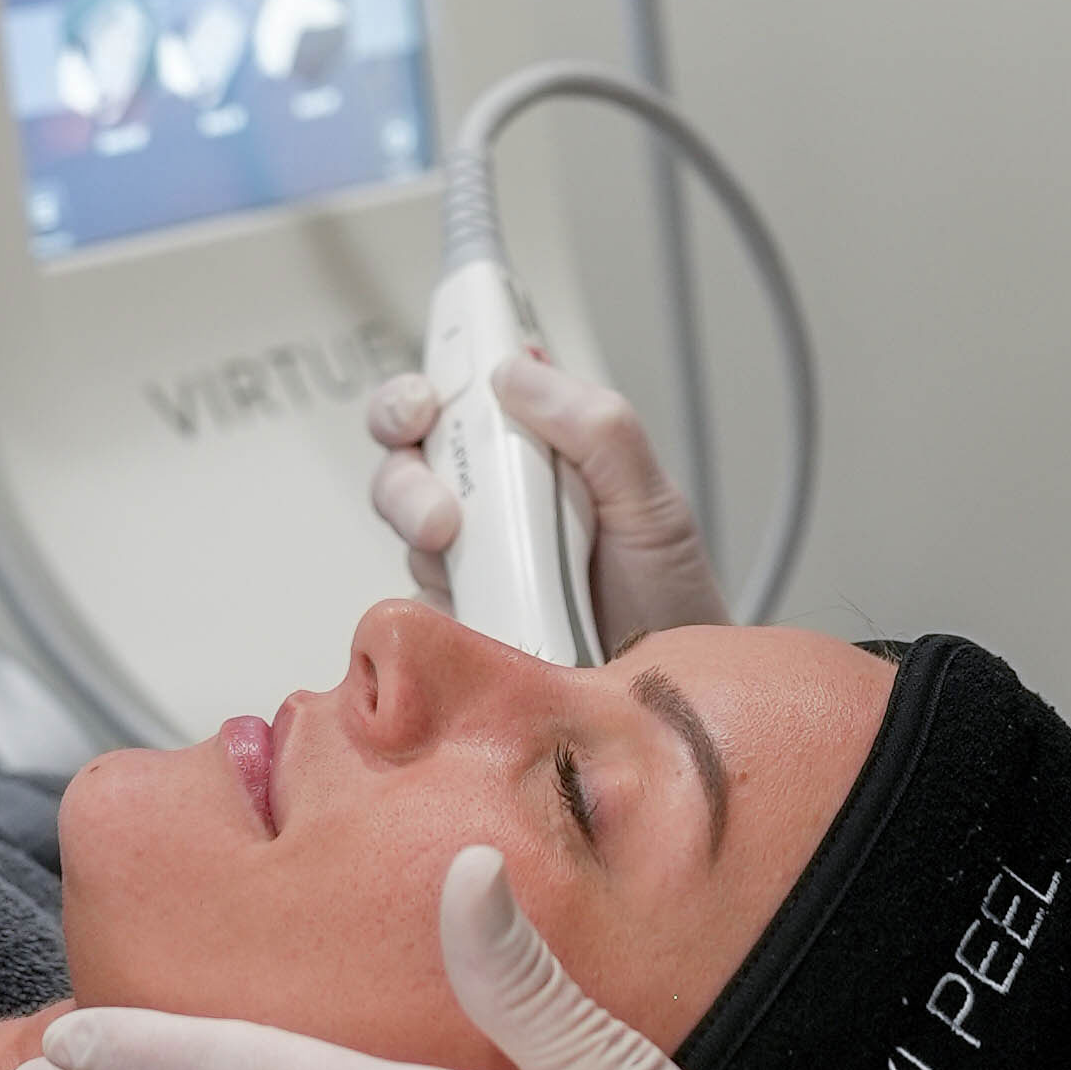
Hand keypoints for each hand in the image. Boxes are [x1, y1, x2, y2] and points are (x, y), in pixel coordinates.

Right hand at [367, 355, 726, 649]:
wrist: (664, 699)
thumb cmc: (668, 596)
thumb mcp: (651, 500)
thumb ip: (598, 428)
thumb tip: (516, 370)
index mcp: (541, 446)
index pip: (467, 392)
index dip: (431, 383)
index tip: (430, 396)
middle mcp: (494, 491)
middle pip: (411, 445)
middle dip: (403, 448)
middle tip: (437, 483)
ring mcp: (467, 552)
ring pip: (402, 508)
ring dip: (410, 509)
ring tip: (449, 537)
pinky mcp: (449, 614)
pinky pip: (410, 589)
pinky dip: (423, 588)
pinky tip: (462, 602)